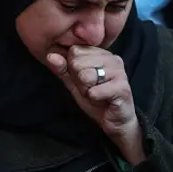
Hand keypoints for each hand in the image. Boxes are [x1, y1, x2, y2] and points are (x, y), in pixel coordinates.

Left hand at [47, 46, 144, 164]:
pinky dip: (94, 99)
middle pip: (77, 63)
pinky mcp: (122, 87)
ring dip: (86, 90)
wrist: (114, 120)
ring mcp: (119, 72)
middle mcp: (112, 58)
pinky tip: (103, 100)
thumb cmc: (96, 98)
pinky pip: (94, 91)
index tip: (84, 79)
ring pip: (85, 77)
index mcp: (101, 53)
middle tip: (91, 88)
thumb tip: (50, 55)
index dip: (73, 69)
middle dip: (79, 81)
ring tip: (97, 94)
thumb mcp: (74, 82)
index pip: (74, 51)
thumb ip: (62, 69)